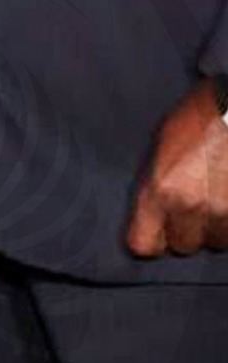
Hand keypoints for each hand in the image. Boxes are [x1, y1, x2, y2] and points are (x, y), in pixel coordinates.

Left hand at [126, 81, 227, 257]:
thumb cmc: (199, 116)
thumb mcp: (162, 142)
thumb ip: (155, 180)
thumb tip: (151, 206)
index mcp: (160, 189)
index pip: (144, 245)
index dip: (148, 239)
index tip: (153, 231)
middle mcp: (191, 207)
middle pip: (182, 246)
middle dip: (185, 231)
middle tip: (189, 209)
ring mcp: (225, 213)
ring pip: (215, 242)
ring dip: (214, 227)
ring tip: (214, 200)